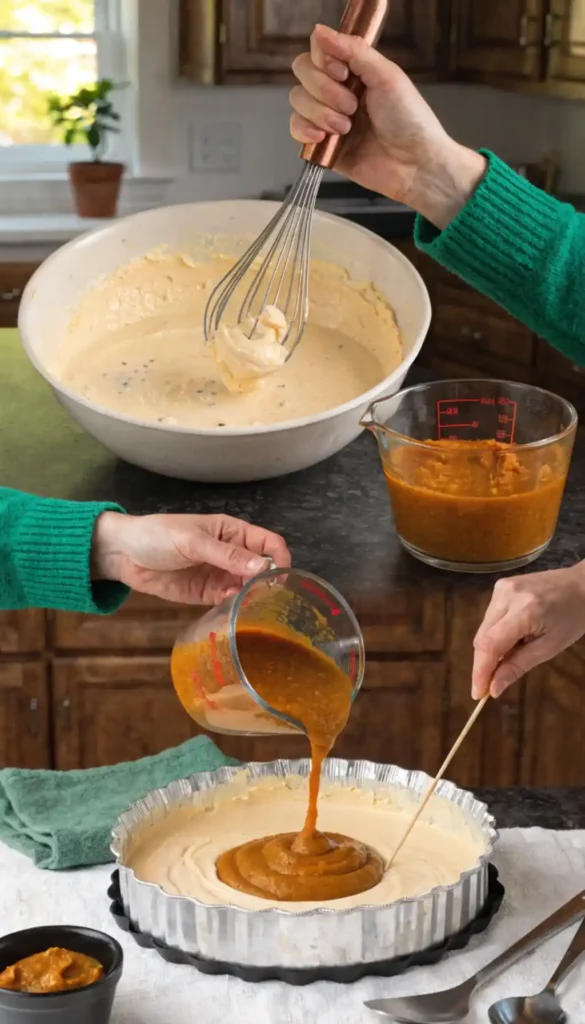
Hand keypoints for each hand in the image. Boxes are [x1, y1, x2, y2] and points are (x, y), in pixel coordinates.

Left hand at [92, 511, 290, 604]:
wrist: (123, 554)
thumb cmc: (158, 536)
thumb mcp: (193, 541)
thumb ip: (227, 555)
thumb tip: (264, 567)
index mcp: (233, 532)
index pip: (269, 543)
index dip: (279, 559)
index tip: (282, 580)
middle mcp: (232, 554)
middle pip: (262, 569)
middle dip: (268, 584)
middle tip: (268, 602)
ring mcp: (221, 575)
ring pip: (248, 588)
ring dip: (253, 598)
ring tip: (254, 611)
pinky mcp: (207, 594)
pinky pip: (229, 601)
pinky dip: (235, 607)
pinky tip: (235, 614)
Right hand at [290, 24, 486, 228]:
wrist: (414, 165)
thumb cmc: (410, 120)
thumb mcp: (386, 76)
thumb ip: (354, 50)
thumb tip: (319, 30)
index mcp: (354, 71)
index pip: (318, 51)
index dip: (323, 60)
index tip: (343, 73)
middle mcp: (337, 91)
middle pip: (303, 73)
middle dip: (325, 90)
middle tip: (352, 107)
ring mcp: (327, 118)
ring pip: (298, 100)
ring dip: (320, 113)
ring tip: (346, 128)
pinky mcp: (321, 146)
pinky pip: (296, 129)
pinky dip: (305, 130)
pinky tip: (323, 137)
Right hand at [472, 563, 584, 698]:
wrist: (581, 585)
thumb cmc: (573, 618)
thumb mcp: (550, 647)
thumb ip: (518, 666)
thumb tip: (493, 688)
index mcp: (525, 610)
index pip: (490, 645)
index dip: (480, 671)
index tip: (477, 694)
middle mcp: (507, 595)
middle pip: (482, 638)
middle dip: (483, 664)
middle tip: (489, 685)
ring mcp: (501, 588)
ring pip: (484, 629)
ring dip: (490, 649)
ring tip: (511, 656)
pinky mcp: (500, 586)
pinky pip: (490, 618)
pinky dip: (495, 634)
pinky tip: (511, 638)